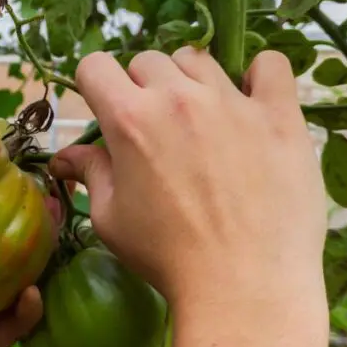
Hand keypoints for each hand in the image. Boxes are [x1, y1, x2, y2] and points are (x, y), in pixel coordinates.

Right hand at [49, 47, 326, 313]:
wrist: (243, 285)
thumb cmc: (168, 259)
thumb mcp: (112, 220)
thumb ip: (91, 174)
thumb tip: (66, 156)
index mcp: (130, 120)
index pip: (96, 65)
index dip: (96, 86)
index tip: (107, 110)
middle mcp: (178, 98)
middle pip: (148, 60)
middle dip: (143, 87)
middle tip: (156, 129)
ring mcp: (232, 102)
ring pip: (200, 60)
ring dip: (191, 82)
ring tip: (203, 121)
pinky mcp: (280, 115)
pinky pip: (270, 65)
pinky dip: (259, 76)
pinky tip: (254, 102)